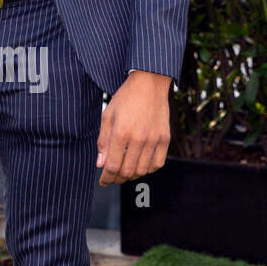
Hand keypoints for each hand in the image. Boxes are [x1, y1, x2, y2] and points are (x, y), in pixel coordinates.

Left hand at [96, 70, 170, 184]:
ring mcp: (154, 140)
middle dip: (117, 179)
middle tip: (112, 178)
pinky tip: (141, 166)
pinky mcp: (165, 139)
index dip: (106, 177)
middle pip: (127, 171)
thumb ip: (103, 142)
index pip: (113, 165)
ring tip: (124, 173)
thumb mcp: (108, 116)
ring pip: (142, 170)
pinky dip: (148, 169)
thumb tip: (101, 164)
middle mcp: (139, 138)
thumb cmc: (126, 98)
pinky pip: (158, 164)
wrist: (149, 84)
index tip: (103, 181)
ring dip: (131, 176)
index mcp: (121, 132)